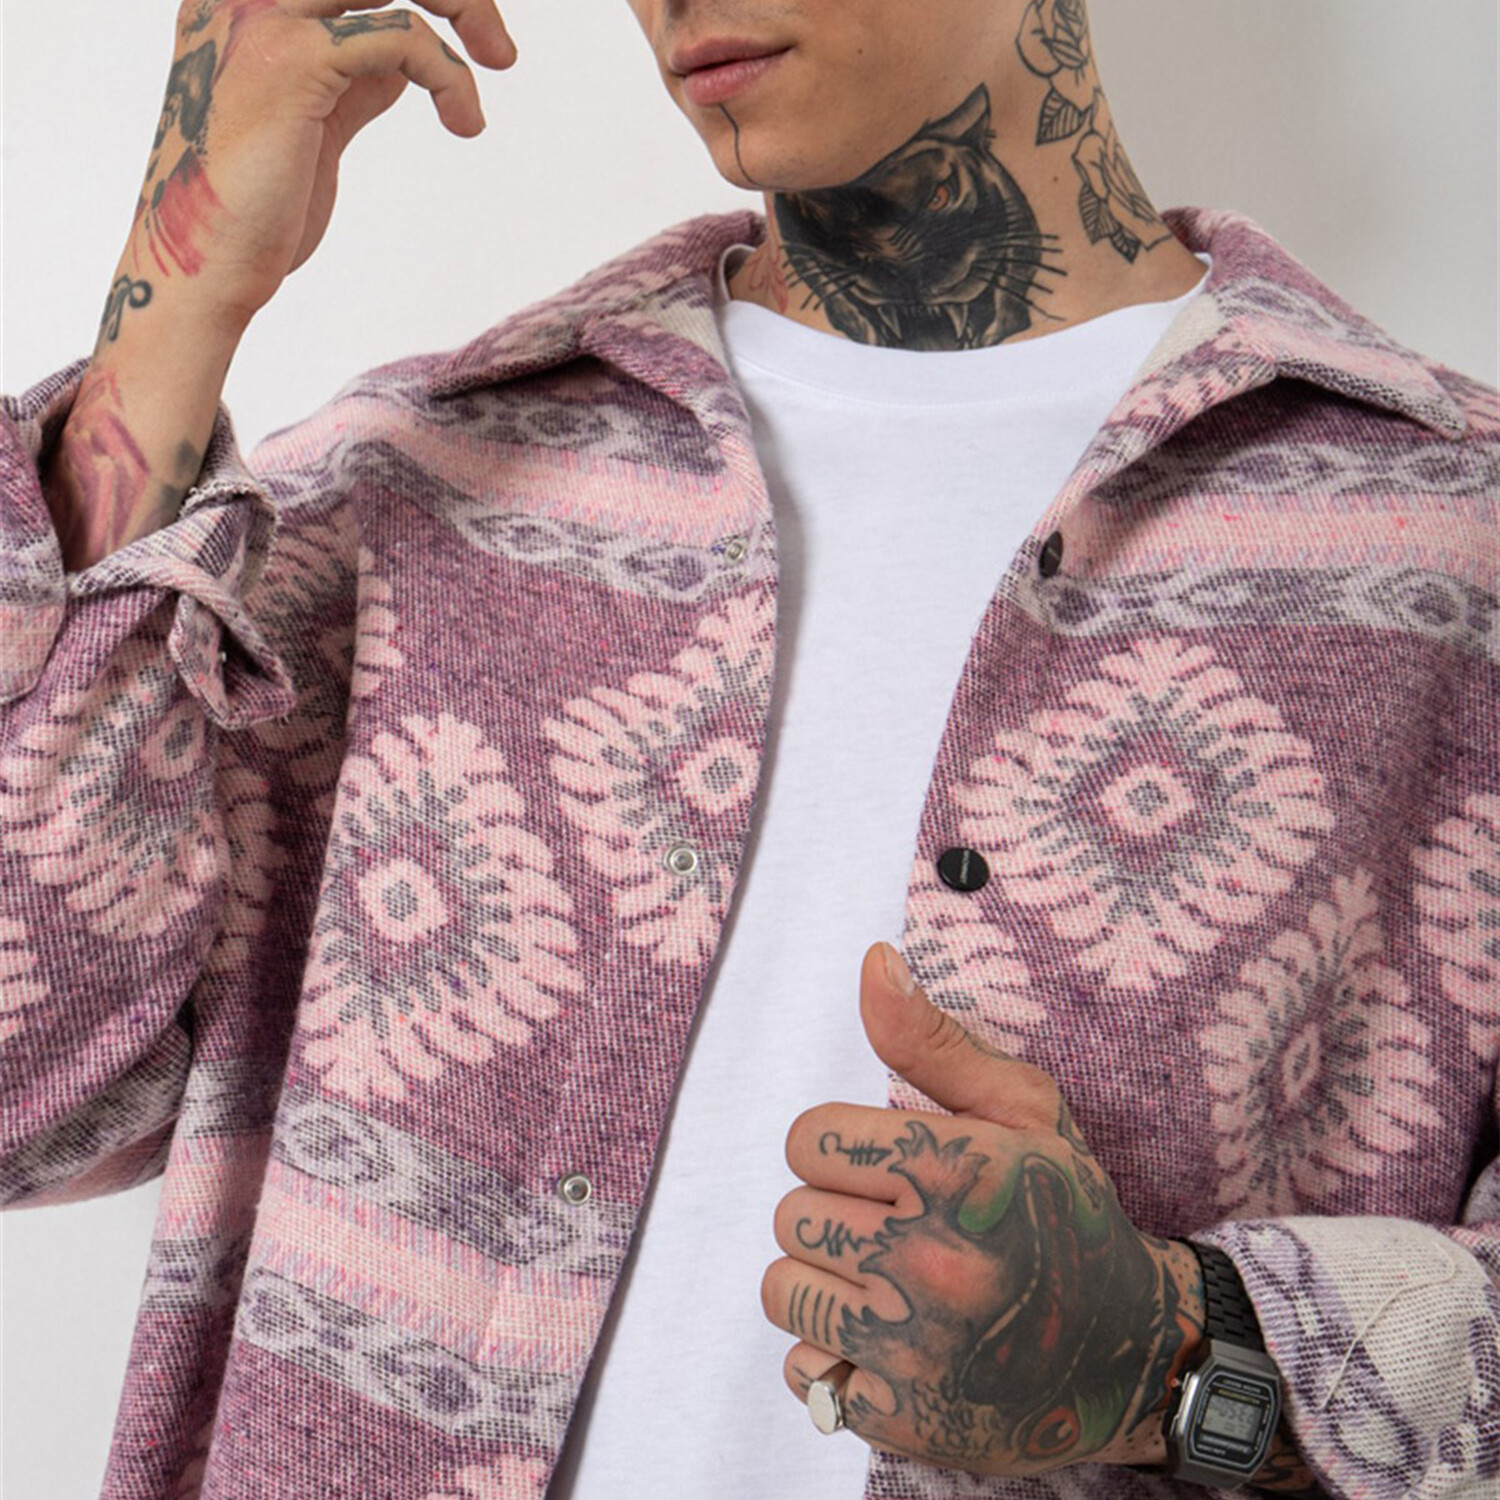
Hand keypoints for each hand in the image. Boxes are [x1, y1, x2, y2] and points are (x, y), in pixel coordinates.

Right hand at [123, 0, 515, 337]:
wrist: (206, 265)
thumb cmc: (258, 206)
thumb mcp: (312, 117)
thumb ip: (350, 74)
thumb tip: (405, 53)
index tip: (469, 25)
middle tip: (499, 47)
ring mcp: (264, 16)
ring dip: (465, 5)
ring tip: (499, 61)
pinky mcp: (294, 62)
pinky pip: (403, 36)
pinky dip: (450, 74)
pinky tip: (465, 122)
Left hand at [762, 942, 1204, 1475]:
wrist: (1133, 1352)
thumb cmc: (1067, 1213)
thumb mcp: (1021, 1111)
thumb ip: (930, 1039)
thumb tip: (872, 961)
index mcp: (956, 1173)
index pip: (806, 1139)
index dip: (842, 1147)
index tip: (885, 1164)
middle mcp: (932, 1260)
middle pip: (791, 1213)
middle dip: (836, 1211)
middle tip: (899, 1224)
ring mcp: (916, 1349)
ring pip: (785, 1287)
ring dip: (827, 1281)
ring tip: (891, 1280)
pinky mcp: (903, 1417)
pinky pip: (804, 1366)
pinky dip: (834, 1353)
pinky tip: (892, 1340)